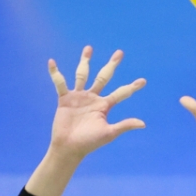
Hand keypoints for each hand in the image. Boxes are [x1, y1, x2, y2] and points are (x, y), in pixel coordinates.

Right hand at [47, 47, 145, 162]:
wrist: (69, 147)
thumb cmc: (90, 142)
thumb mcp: (109, 133)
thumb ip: (124, 125)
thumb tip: (143, 124)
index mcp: (105, 106)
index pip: (121, 93)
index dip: (132, 88)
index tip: (143, 81)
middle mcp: (93, 98)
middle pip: (104, 77)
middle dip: (112, 65)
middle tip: (120, 53)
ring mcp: (79, 97)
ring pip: (83, 75)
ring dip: (86, 61)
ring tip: (89, 48)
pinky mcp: (65, 99)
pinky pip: (60, 83)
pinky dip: (55, 73)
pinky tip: (52, 62)